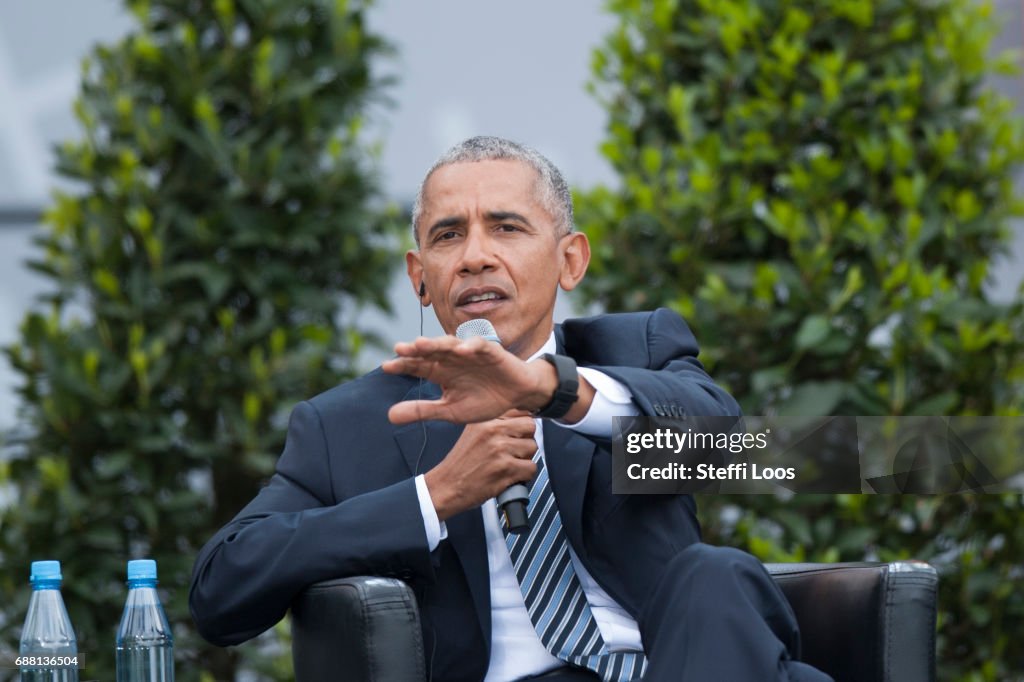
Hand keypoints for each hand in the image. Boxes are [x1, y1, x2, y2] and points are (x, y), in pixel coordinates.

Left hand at [382, 335, 555, 424]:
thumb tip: (389, 416)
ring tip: (421, 344)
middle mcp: (452, 359)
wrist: (517, 397)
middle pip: (430, 352)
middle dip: (415, 350)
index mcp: (441, 372)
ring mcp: (470, 353)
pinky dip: (470, 346)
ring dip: (436, 343)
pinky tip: (461, 350)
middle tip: (399, 349)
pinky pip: (479, 346)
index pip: (418, 366)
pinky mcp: (490, 351)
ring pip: (450, 344)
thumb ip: (422, 411)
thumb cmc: (484, 400)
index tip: (386, 367)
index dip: (403, 365)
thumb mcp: (450, 410)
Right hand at [424, 412, 537, 519]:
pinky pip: (531, 468)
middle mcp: (492, 431)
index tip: (518, 434)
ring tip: (509, 464)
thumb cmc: (461, 464)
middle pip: (530, 427)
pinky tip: (510, 476)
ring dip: (525, 459)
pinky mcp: (505, 468)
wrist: (447, 487)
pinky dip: (524, 476)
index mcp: (485, 420)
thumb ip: (495, 425)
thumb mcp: (473, 433)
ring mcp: (499, 449)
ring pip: (532, 447)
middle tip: (514, 451)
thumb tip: (521, 420)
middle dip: (526, 440)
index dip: (522, 426)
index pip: (520, 412)